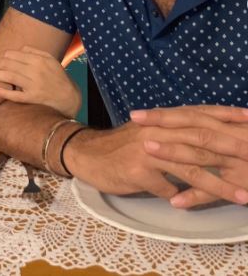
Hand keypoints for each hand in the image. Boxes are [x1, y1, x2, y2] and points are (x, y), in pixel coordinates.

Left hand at [0, 46, 81, 117]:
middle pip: (11, 65)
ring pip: (10, 77)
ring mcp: (33, 85)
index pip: (18, 55)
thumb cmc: (58, 77)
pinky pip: (14, 95)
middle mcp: (36, 71)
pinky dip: (2, 91)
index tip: (0, 56)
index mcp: (40, 60)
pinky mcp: (32, 98)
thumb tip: (21, 48)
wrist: (68, 97)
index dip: (6, 55)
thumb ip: (37, 52)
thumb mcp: (51, 60)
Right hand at [63, 111, 247, 205]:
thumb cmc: (122, 145)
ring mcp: (148, 150)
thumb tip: (201, 136)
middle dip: (233, 150)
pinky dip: (179, 198)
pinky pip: (167, 189)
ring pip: (191, 168)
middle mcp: (158, 131)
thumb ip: (174, 131)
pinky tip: (186, 206)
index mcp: (163, 120)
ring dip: (220, 184)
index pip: (201, 115)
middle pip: (202, 140)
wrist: (88, 153)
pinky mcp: (138, 171)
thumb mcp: (150, 132)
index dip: (226, 116)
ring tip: (243, 196)